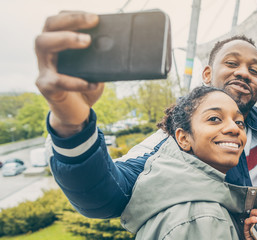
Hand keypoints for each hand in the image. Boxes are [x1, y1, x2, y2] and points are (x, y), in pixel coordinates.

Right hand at [35, 11, 104, 136]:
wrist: (77, 113)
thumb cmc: (86, 86)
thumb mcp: (97, 70)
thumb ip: (101, 58)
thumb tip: (119, 46)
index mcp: (57, 43)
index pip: (59, 20)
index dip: (74, 15)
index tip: (95, 17)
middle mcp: (46, 51)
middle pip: (49, 25)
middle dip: (71, 20)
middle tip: (93, 22)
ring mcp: (43, 67)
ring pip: (42, 43)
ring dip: (65, 38)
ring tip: (87, 41)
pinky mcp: (45, 86)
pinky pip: (56, 80)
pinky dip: (74, 81)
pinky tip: (91, 83)